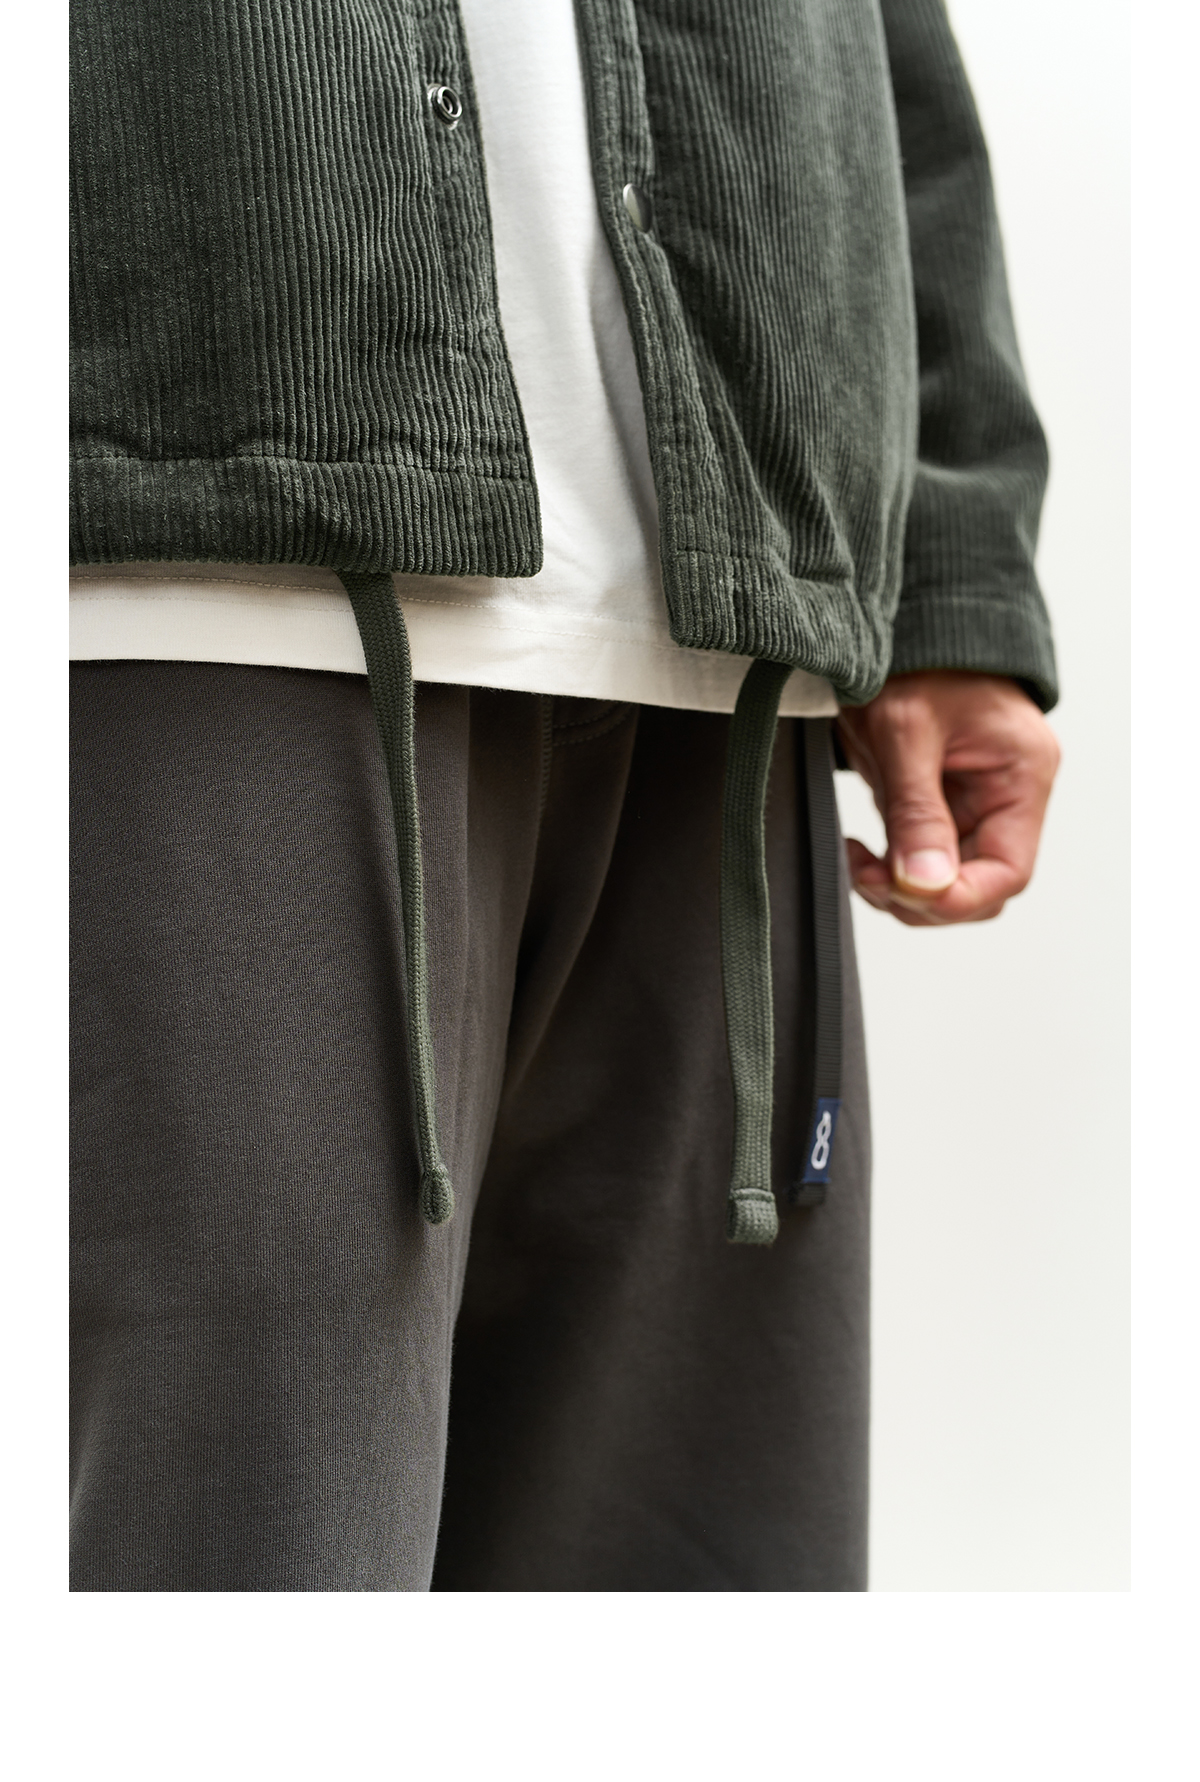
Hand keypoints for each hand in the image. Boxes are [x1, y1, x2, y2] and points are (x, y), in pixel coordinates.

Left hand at [835, 671, 1059, 925]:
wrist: (904, 620)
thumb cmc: (914, 658)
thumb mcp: (906, 731)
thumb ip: (916, 812)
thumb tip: (924, 885)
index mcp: (1021, 775)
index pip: (1007, 871)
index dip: (956, 898)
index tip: (901, 890)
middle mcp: (1008, 795)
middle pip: (980, 885)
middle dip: (923, 897)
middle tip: (866, 874)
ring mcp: (976, 801)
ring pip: (950, 879)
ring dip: (902, 888)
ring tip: (857, 862)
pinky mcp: (942, 802)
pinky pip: (926, 857)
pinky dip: (893, 868)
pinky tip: (861, 853)